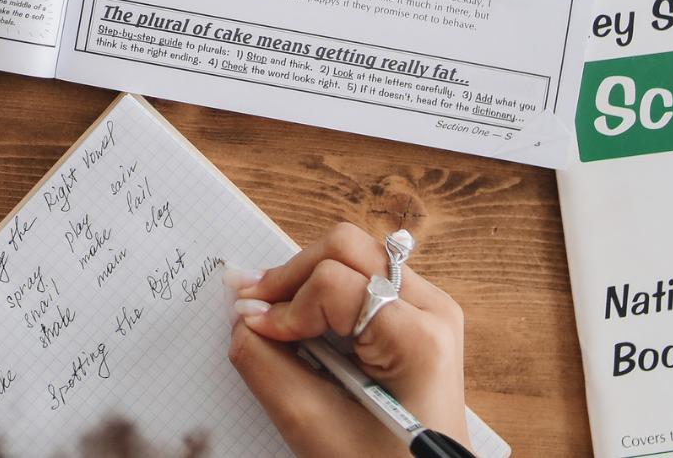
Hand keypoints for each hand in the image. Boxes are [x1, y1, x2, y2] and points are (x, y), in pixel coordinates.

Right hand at [225, 223, 466, 457]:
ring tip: (273, 312)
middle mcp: (431, 307)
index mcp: (419, 338)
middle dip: (291, 275)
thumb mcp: (312, 424)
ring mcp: (427, 305)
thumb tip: (240, 315)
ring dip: (304, 279)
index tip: (254, 329)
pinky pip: (359, 274)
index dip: (285, 304)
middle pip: (345, 248)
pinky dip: (320, 288)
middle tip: (252, 304)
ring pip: (350, 254)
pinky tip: (299, 316)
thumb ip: (264, 363)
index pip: (333, 284)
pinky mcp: (415, 311)